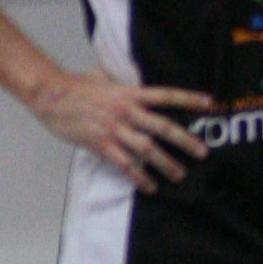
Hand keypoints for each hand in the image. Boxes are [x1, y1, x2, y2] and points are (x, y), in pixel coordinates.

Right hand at [31, 71, 211, 191]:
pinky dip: (139, 177)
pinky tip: (150, 186)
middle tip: (202, 152)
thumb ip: (120, 81)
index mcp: (130, 93)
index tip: (209, 103)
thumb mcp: (103, 77)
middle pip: (163, 127)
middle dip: (185, 140)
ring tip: (180, 175)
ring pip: (148, 149)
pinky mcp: (101, 144)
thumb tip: (127, 77)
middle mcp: (127, 111)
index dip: (189, 99)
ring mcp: (115, 128)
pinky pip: (125, 164)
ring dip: (166, 163)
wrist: (52, 96)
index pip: (166, 95)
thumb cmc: (76, 86)